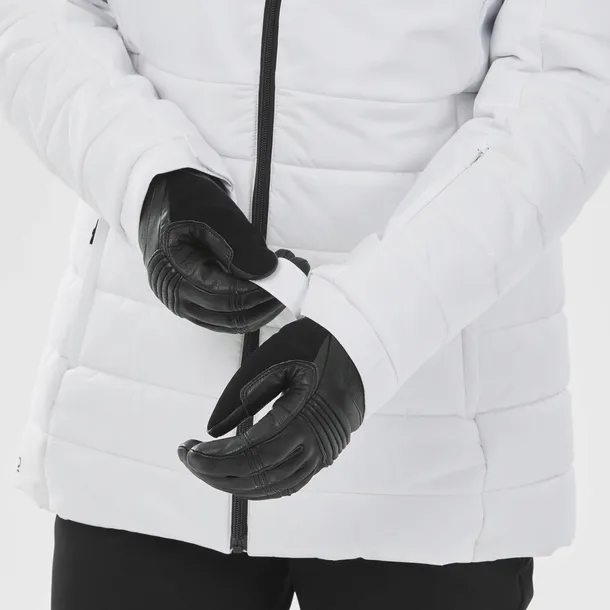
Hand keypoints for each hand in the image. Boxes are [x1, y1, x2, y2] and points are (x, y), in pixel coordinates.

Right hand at [138, 169, 308, 332]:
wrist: (166, 197)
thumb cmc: (188, 200)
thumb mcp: (213, 212)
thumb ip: (238, 241)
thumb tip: (268, 272)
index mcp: (174, 272)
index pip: (227, 296)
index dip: (264, 289)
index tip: (292, 270)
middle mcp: (176, 295)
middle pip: (232, 315)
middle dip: (270, 299)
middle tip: (296, 275)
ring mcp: (184, 303)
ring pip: (231, 322)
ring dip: (264, 307)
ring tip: (285, 280)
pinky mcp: (195, 303)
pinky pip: (227, 318)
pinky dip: (252, 307)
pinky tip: (269, 287)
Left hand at [178, 318, 364, 498]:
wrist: (360, 346)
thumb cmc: (315, 344)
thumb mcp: (272, 358)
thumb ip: (240, 395)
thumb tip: (211, 431)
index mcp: (303, 418)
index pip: (250, 454)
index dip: (214, 458)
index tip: (188, 448)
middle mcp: (316, 445)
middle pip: (258, 477)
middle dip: (216, 473)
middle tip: (188, 456)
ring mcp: (323, 453)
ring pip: (273, 487)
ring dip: (234, 483)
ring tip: (206, 466)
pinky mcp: (325, 454)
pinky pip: (289, 483)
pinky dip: (260, 485)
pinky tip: (239, 475)